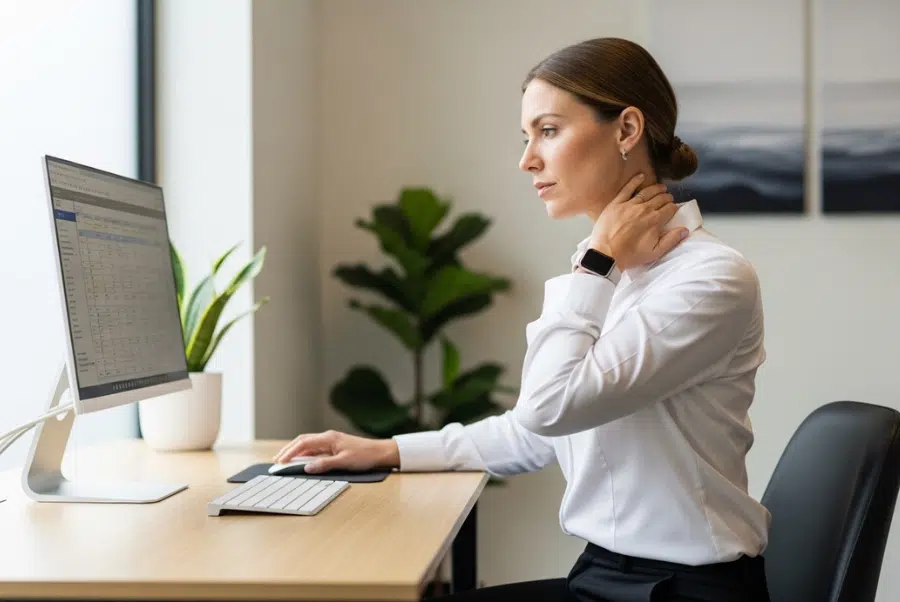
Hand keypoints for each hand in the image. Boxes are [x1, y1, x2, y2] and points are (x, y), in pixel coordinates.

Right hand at [272, 430, 399, 473]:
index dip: (290, 452)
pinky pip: (315, 448)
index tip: (280, 461)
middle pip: (302, 441)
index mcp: (328, 438)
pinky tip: (301, 460)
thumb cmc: (364, 456)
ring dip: (295, 451)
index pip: (303, 443)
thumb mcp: (344, 462)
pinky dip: (305, 453)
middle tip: (277, 460)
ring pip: (308, 444)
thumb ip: (324, 464)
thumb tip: (306, 467)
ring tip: (285, 460)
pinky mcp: (334, 446)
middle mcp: (327, 437)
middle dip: (288, 450)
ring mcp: (330, 441)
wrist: (379, 452)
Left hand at [589, 174, 687, 269]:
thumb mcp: (654, 253)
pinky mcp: (616, 203)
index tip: (673, 209)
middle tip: (668, 198)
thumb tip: (685, 230)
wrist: (605, 254)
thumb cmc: (629, 255)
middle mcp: (644, 209)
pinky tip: (641, 176)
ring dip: (656, 188)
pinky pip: (627, 188)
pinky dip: (635, 181)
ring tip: (662, 187)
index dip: (673, 208)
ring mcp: (629, 205)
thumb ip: (671, 240)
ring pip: (647, 192)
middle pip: (660, 198)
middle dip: (667, 197)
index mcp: (655, 221)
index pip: (670, 208)